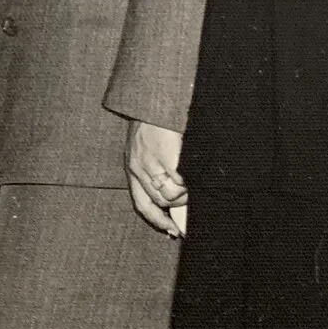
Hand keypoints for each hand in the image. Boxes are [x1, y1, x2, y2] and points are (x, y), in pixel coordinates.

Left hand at [127, 120, 186, 237]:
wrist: (153, 97)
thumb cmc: (154, 121)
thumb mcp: (148, 148)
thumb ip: (157, 170)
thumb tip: (177, 198)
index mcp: (133, 167)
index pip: (143, 204)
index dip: (158, 220)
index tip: (173, 231)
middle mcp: (138, 167)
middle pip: (160, 202)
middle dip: (179, 205)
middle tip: (192, 199)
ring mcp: (150, 162)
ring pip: (171, 194)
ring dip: (185, 194)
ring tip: (194, 181)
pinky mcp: (165, 154)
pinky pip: (180, 180)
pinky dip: (189, 181)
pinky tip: (194, 172)